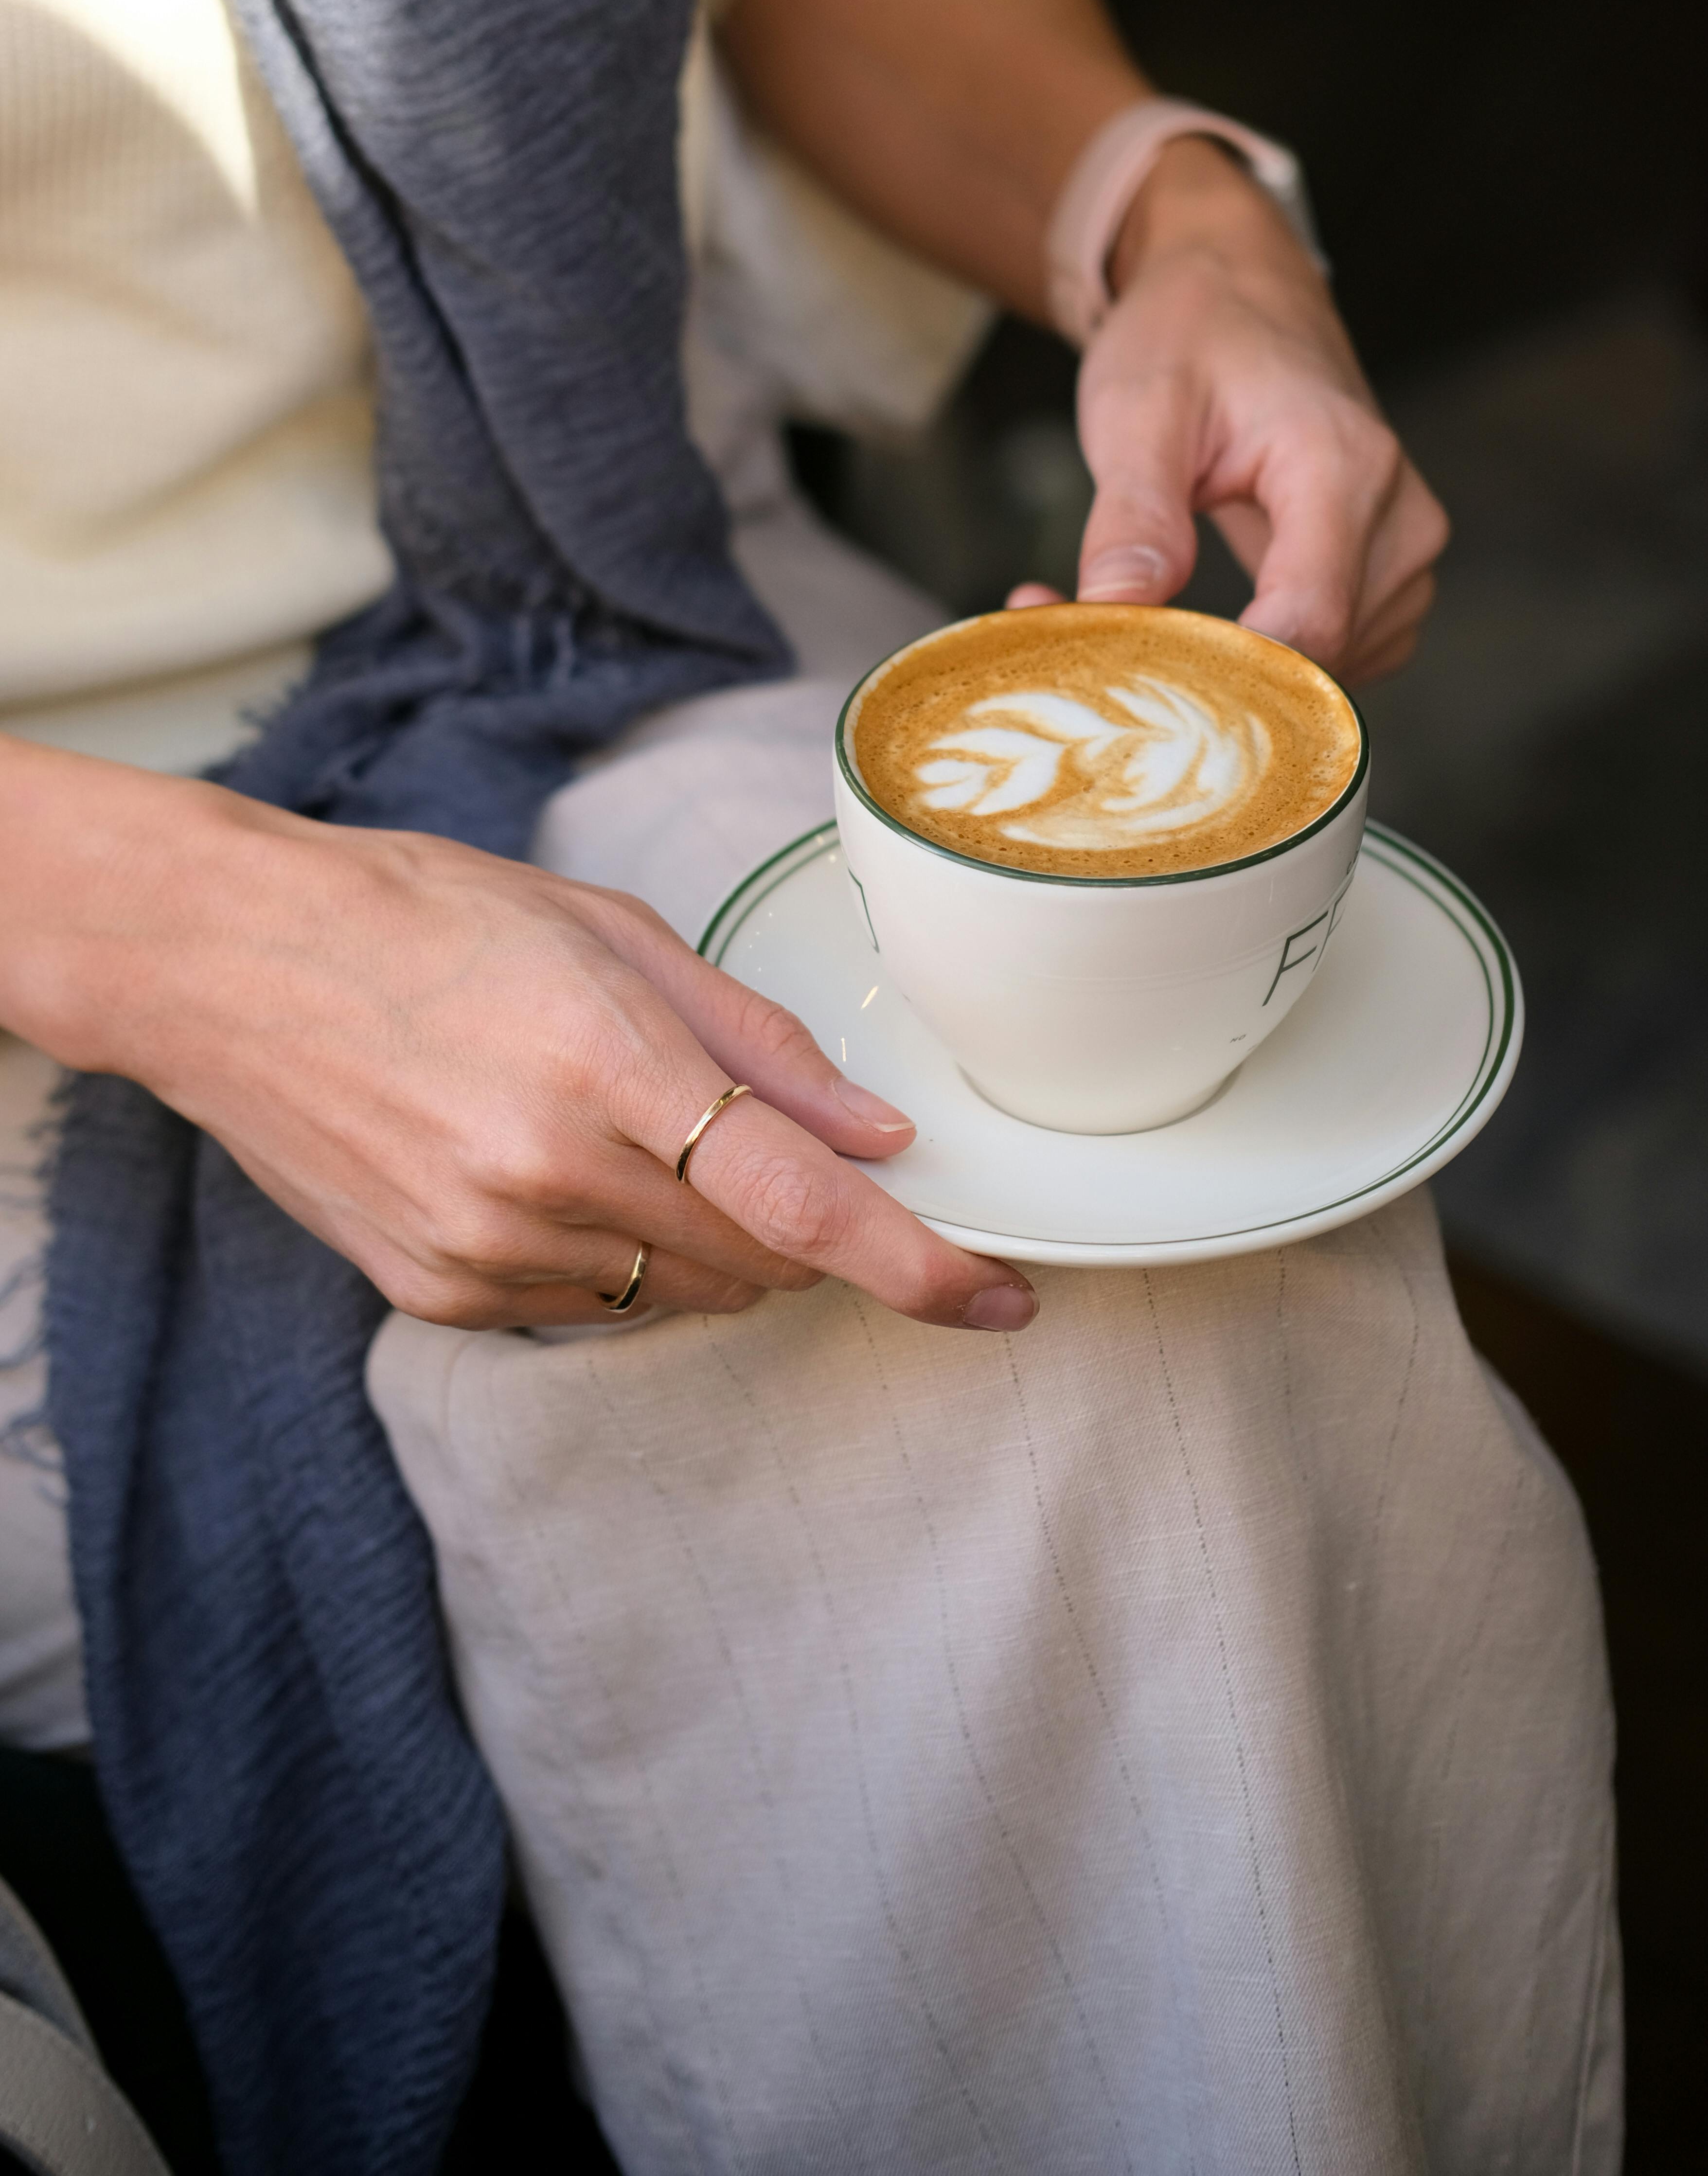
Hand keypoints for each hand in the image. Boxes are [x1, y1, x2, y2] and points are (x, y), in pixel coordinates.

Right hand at [10, 750, 1036, 1335]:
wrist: (229, 965)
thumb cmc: (426, 915)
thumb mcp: (611, 932)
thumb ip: (758, 1041)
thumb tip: (881, 1136)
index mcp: (602, 1063)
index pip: (802, 1205)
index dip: (921, 1266)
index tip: (1006, 1297)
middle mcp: (545, 1175)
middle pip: (759, 1257)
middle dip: (819, 1227)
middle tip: (795, 1150)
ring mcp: (485, 1246)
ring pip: (684, 1291)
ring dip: (723, 1241)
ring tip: (654, 1136)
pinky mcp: (436, 1291)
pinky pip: (592, 1306)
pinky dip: (626, 1255)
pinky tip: (569, 1168)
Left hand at [1011, 138, 1447, 683]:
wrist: (1238, 289)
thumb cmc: (1189, 336)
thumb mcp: (1138, 412)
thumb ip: (1133, 519)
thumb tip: (1114, 616)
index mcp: (1342, 465)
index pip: (1312, 621)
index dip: (1230, 672)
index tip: (1141, 675)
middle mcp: (1399, 514)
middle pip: (1325, 656)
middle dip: (1220, 674)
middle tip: (1115, 647)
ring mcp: (1406, 549)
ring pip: (1337, 671)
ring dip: (1246, 673)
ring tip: (1157, 623)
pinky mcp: (1390, 574)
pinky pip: (1346, 655)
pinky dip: (1277, 661)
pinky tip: (1214, 628)